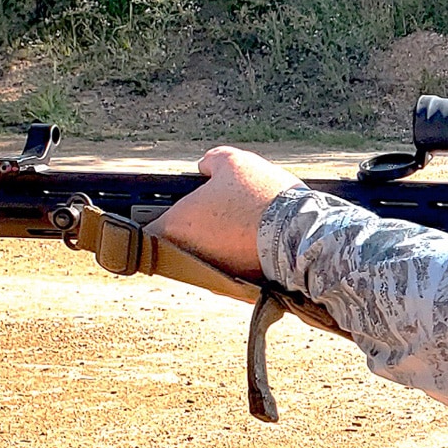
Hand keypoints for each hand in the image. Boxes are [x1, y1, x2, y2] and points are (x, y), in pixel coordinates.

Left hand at [145, 147, 303, 280]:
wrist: (300, 234)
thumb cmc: (261, 196)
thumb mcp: (234, 162)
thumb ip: (212, 161)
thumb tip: (206, 167)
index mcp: (177, 224)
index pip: (148, 224)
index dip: (154, 212)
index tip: (165, 204)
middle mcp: (188, 254)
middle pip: (180, 238)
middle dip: (195, 223)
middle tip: (214, 205)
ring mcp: (212, 273)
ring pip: (207, 252)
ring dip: (218, 238)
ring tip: (242, 218)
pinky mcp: (236, 286)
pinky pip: (231, 265)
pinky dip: (239, 252)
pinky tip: (257, 236)